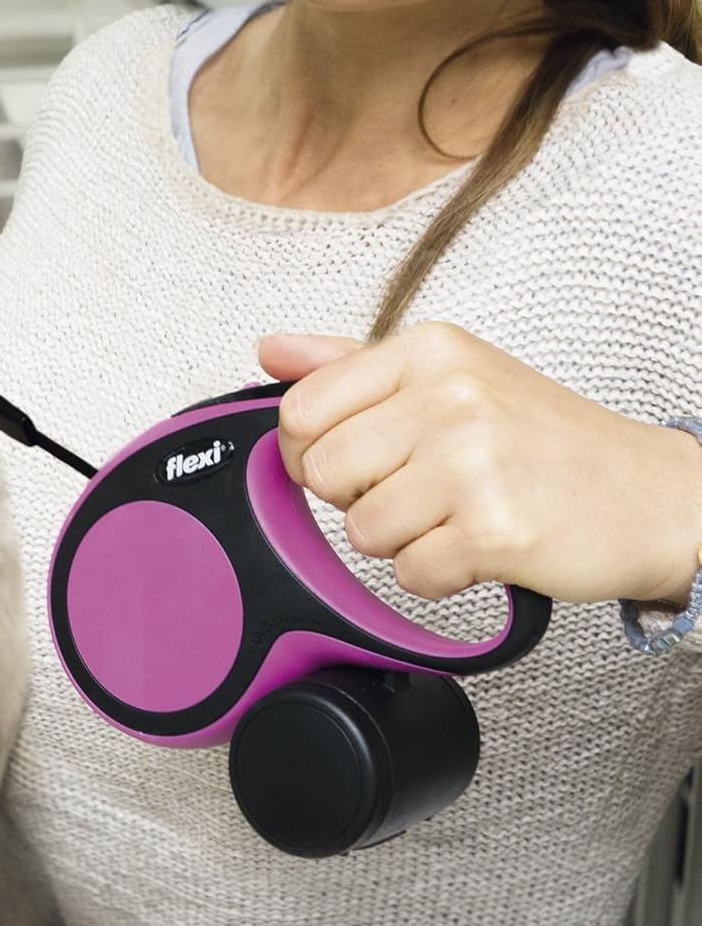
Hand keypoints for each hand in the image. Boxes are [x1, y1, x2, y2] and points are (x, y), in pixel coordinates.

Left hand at [258, 323, 701, 607]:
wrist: (655, 495)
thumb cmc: (543, 439)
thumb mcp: (450, 375)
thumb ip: (349, 362)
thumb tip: (270, 349)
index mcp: (428, 350)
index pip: (301, 410)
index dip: (311, 452)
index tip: (351, 462)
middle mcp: (450, 396)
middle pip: (324, 473)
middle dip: (359, 499)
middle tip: (419, 491)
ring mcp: (473, 462)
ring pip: (362, 530)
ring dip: (404, 540)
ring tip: (457, 515)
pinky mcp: (495, 530)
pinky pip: (410, 574)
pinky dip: (439, 576)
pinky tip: (480, 546)